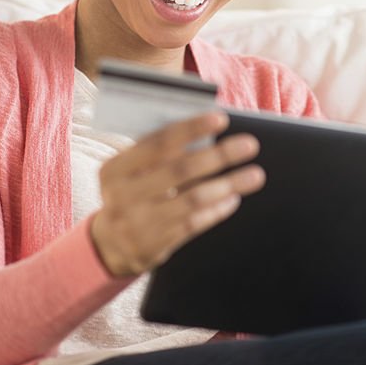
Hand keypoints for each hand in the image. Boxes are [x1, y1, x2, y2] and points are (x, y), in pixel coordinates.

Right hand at [89, 111, 263, 277]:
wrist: (110, 245)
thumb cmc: (131, 194)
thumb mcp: (130, 173)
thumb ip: (157, 154)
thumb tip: (205, 132)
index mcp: (114, 170)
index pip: (157, 143)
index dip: (190, 129)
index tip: (221, 119)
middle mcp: (123, 196)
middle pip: (179, 170)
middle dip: (218, 156)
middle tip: (249, 145)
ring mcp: (139, 223)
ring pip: (193, 199)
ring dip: (228, 185)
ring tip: (255, 175)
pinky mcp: (155, 245)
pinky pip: (194, 224)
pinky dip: (218, 210)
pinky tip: (234, 198)